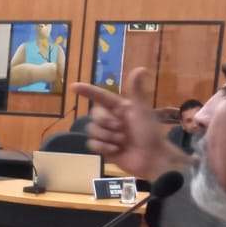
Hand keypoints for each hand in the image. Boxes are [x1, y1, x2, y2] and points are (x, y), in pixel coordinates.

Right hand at [75, 67, 189, 181]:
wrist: (152, 158)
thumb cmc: (149, 132)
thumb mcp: (142, 110)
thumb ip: (136, 90)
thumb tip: (140, 68)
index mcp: (120, 108)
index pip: (100, 96)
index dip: (87, 91)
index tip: (73, 86)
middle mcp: (112, 119)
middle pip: (94, 115)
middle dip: (106, 122)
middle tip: (121, 129)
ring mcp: (108, 134)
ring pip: (92, 130)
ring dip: (107, 136)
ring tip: (122, 142)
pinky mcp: (104, 149)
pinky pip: (92, 144)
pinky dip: (104, 147)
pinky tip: (116, 150)